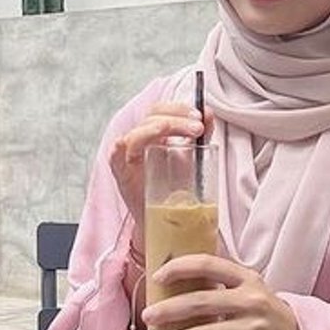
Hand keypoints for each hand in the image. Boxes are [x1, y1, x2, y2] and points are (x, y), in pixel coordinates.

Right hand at [108, 103, 210, 243]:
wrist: (164, 222)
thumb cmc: (173, 190)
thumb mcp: (191, 157)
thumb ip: (199, 135)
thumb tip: (209, 113)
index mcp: (155, 133)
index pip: (163, 109)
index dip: (180, 108)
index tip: (201, 116)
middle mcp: (140, 139)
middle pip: (153, 114)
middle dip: (178, 116)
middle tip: (199, 126)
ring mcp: (127, 153)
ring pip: (139, 129)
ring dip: (164, 126)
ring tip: (188, 132)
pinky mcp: (120, 169)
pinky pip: (121, 148)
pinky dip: (132, 140)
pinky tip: (150, 138)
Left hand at [142, 254, 302, 329]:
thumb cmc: (267, 312)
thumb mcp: (251, 288)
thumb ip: (221, 283)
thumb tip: (175, 281)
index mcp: (247, 278)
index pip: (208, 264)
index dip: (180, 267)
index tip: (158, 276)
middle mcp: (251, 299)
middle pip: (201, 302)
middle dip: (169, 310)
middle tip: (147, 317)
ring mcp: (253, 327)